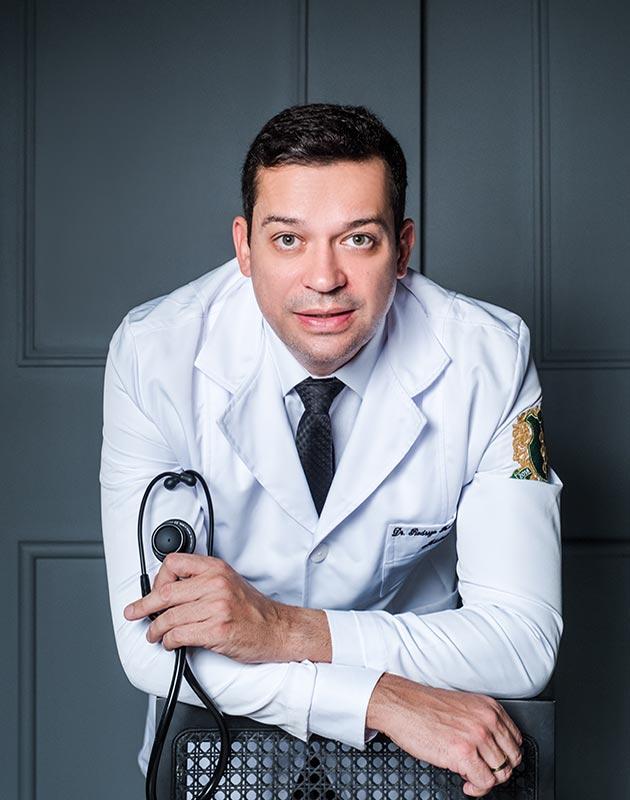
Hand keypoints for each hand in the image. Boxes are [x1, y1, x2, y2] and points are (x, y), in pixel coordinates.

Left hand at [123, 553, 330, 662]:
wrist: (277, 629)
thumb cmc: (252, 609)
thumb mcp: (227, 582)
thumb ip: (200, 581)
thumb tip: (167, 591)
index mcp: (216, 568)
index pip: (173, 563)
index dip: (157, 579)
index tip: (153, 591)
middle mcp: (215, 584)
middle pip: (165, 592)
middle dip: (144, 606)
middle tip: (134, 613)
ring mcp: (217, 607)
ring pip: (169, 617)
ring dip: (156, 630)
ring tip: (155, 635)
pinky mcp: (217, 630)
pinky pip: (180, 635)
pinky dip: (170, 642)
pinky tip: (171, 643)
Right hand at [366, 673, 522, 797]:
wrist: (400, 705)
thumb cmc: (424, 707)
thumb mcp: (463, 707)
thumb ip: (482, 723)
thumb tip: (493, 749)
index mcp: (489, 707)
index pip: (515, 740)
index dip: (504, 755)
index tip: (492, 761)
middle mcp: (487, 720)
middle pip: (511, 758)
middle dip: (497, 770)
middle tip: (481, 770)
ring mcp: (477, 737)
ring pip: (500, 773)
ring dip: (484, 778)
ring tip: (468, 773)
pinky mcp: (464, 753)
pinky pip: (484, 782)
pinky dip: (476, 788)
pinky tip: (465, 781)